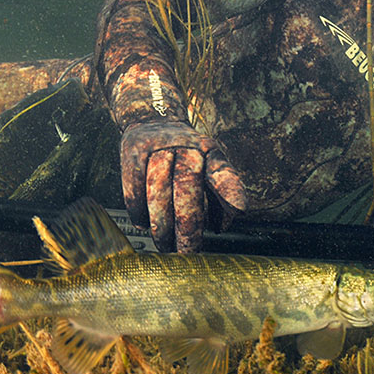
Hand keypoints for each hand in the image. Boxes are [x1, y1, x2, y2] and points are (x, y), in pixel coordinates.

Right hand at [120, 120, 245, 251]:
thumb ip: (220, 194)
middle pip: (186, 186)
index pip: (222, 169)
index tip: (241, 210)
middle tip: (189, 251)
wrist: (152, 122)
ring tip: (166, 245)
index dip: (230, 189)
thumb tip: (221, 227)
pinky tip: (143, 224)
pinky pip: (133, 186)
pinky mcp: (132, 152)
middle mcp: (186, 146)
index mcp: (209, 151)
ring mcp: (158, 146)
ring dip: (161, 223)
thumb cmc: (186, 156)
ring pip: (158, 189)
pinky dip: (138, 209)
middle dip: (188, 224)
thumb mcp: (208, 166)